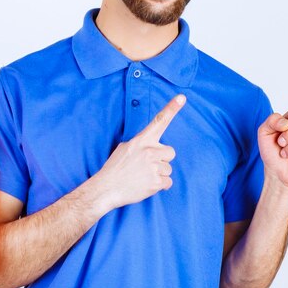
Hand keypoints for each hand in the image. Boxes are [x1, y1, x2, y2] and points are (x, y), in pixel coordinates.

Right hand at [90, 95, 184, 210]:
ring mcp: (153, 166)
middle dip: (162, 159)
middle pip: (170, 152)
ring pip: (168, 169)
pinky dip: (160, 185)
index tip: (182, 97)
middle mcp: (149, 151)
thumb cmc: (114, 169)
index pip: (159, 121)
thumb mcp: (124, 148)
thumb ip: (140, 144)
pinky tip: (147, 185)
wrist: (106, 189)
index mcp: (141, 140)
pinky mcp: (156, 181)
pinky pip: (168, 182)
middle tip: (147, 166)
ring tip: (143, 177)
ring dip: (159, 174)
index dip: (172, 108)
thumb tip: (152, 148)